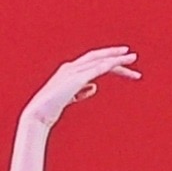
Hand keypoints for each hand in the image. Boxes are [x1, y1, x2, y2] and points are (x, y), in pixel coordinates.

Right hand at [21, 47, 138, 128]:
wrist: (38, 114)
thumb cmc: (51, 109)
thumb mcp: (70, 98)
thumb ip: (81, 91)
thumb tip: (94, 86)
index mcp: (69, 70)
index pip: (93, 62)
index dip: (108, 61)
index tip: (123, 63)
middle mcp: (71, 67)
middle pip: (98, 58)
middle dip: (115, 56)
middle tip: (133, 56)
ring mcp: (73, 71)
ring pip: (100, 60)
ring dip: (117, 59)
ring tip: (133, 58)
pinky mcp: (76, 78)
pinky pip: (97, 68)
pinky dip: (109, 64)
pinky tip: (120, 64)